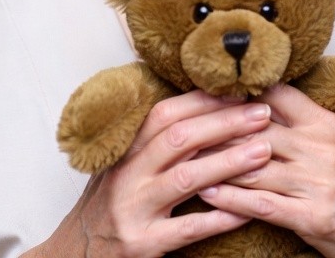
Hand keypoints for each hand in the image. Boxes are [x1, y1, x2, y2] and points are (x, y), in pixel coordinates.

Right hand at [23, 90, 272, 257]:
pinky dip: (218, 218)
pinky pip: (186, 229)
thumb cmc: (108, 204)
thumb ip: (152, 139)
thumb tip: (199, 103)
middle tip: (262, 114)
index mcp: (125, 149)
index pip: (166, 113)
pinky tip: (245, 210)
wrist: (71, 255)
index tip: (239, 92)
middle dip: (224, 123)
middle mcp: (126, 174)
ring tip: (263, 151)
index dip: (204, 100)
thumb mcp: (122, 164)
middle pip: (180, 138)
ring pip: (186, 179)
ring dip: (228, 162)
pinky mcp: (141, 246)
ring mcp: (133, 210)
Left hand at [199, 84, 334, 257]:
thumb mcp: (334, 143)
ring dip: (215, 162)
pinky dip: (230, 198)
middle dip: (217, 127)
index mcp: (325, 123)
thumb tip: (256, 99)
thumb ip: (300, 121)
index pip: (276, 95)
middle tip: (183, 124)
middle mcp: (321, 147)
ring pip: (253, 165)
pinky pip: (261, 203)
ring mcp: (317, 182)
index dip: (239, 92)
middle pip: (257, 128)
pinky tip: (207, 192)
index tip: (206, 90)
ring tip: (184, 158)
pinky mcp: (312, 217)